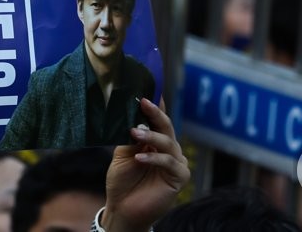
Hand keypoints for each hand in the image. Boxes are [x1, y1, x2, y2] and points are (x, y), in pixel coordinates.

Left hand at [102, 98, 189, 231]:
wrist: (122, 209)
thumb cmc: (122, 181)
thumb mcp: (123, 155)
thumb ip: (131, 139)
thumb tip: (136, 119)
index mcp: (156, 141)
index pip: (158, 120)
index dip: (155, 106)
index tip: (146, 91)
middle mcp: (169, 149)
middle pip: (166, 126)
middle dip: (155, 113)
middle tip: (144, 102)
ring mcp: (176, 162)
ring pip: (168, 142)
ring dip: (152, 136)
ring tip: (135, 133)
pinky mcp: (179, 177)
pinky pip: (169, 162)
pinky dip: (154, 158)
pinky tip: (140, 158)